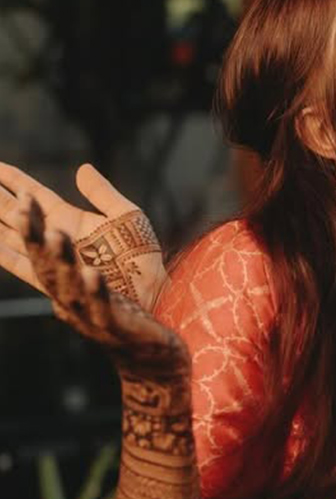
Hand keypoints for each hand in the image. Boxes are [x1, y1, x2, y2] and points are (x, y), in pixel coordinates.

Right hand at [0, 163, 164, 308]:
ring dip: (36, 237)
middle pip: (24, 229)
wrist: (157, 298)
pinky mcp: (98, 304)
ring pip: (46, 259)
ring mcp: (73, 279)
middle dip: (5, 210)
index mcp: (66, 228)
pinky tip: (87, 270)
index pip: (33, 203)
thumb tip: (82, 168)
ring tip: (25, 213)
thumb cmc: (141, 258)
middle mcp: (60, 253)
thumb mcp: (125, 217)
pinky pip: (91, 293)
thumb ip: (103, 195)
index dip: (14, 184)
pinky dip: (87, 283)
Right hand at [19, 196, 186, 383]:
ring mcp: (88, 305)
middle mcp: (69, 285)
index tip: (1, 185)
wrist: (158, 330)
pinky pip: (102, 304)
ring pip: (67, 281)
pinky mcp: (115, 321)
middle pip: (42, 258)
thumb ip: (103, 198)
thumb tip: (82, 168)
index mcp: (67, 262)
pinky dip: (95, 290)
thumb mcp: (125, 225)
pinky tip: (91, 274)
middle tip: (22, 206)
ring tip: (55, 233)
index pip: (35, 237)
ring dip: (59, 258)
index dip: (22, 216)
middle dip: (30, 233)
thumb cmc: (140, 275)